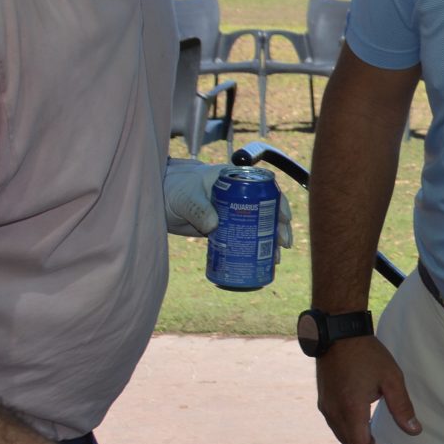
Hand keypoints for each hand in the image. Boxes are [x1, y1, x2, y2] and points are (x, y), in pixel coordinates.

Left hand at [164, 160, 294, 246]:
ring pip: (258, 227)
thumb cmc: (173, 188)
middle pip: (267, 211)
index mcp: (236, 181)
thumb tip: (214, 226)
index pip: (265, 190)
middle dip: (279, 228)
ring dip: (269, 242)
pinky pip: (244, 239)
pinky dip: (253, 249)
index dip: (278, 203)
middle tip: (283, 245)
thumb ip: (199, 209)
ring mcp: (233, 214)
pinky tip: (261, 261)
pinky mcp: (225, 229)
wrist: (159, 199)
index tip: (284, 219)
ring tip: (275, 259)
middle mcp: (239, 197)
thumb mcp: (187, 197)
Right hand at [315, 334, 417, 443]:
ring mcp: (327, 407)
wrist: (337, 332)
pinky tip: (365, 436)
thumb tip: (414, 431)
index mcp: (351, 410)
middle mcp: (335, 413)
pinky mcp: (326, 400)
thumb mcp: (391, 379)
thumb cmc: (367, 354)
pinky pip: (340, 426)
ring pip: (345, 436)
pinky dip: (353, 436)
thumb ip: (402, 407)